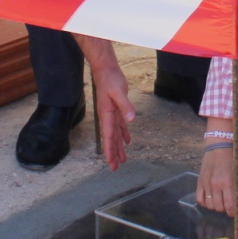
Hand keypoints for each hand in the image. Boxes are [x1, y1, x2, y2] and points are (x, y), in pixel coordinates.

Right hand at [89, 49, 134, 168]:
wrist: (106, 70)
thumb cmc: (110, 80)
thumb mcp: (119, 92)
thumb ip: (125, 106)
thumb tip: (131, 120)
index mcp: (107, 115)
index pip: (109, 136)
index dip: (110, 150)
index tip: (111, 163)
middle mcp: (108, 117)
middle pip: (111, 139)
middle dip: (113, 154)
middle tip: (115, 168)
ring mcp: (112, 114)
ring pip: (115, 134)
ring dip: (119, 147)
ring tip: (122, 160)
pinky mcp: (116, 109)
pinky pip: (120, 125)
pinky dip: (123, 134)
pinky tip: (127, 141)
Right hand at [197, 136, 237, 214]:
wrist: (218, 149)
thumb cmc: (231, 162)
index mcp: (228, 183)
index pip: (230, 205)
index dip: (232, 213)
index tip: (234, 213)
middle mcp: (216, 185)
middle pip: (219, 207)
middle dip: (224, 209)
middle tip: (226, 205)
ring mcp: (207, 184)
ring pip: (209, 205)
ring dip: (215, 206)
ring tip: (218, 202)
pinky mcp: (200, 183)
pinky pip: (199, 199)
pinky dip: (204, 203)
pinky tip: (209, 199)